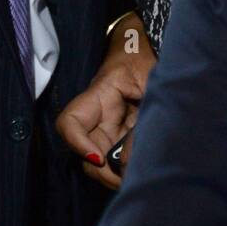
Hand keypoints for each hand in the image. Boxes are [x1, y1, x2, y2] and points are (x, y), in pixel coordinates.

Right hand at [56, 13, 156, 189]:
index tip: (99, 159)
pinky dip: (127, 167)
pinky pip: (118, 156)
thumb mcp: (155, 84)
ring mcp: (111, 125)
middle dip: (102, 172)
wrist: (156, 45)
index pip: (70, 122)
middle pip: (85, 150)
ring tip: (140, 176)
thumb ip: (144, 119)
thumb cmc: (153, 56)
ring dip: (116, 173)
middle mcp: (100, 113)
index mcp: (102, 94)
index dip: (77, 144)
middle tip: (129, 180)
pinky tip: (144, 169)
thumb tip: (129, 163)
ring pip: (101, 159)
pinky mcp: (123, 133)